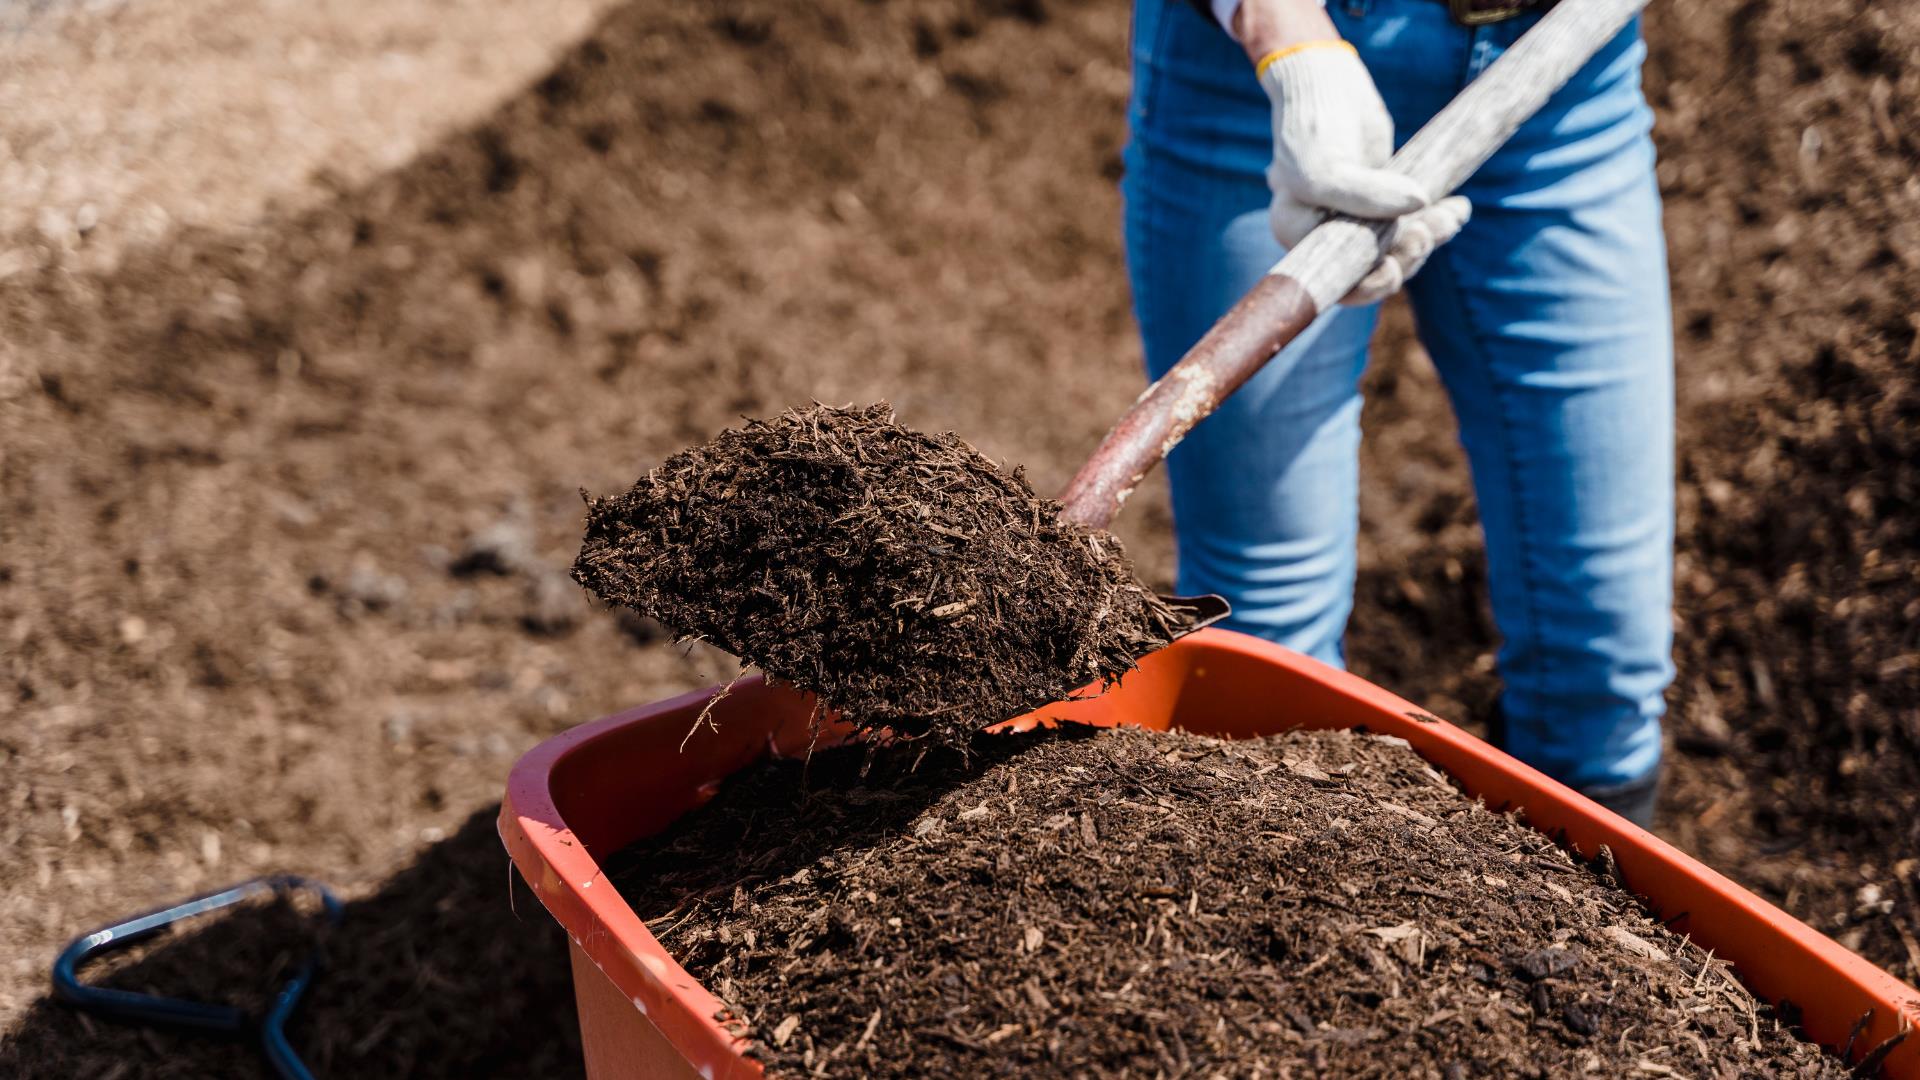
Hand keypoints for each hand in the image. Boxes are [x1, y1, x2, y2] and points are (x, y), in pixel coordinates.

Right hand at [1257, 41, 1470, 304]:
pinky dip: (1437, 219)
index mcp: (1297, 235)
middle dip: (1405, 257)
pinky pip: (1413, 222)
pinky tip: (1458, 208)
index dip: (1367, 286)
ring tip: (1451, 217)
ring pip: (1398, 247)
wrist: (1326, 83)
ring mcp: (1356, 218)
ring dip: (1428, 237)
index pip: (1334, 282)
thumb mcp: (1326, 166)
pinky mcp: (1383, 200)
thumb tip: (1419, 204)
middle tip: (1426, 232)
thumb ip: (1364, 194)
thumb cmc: (1313, 127)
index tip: (1394, 269)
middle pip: (1371, 269)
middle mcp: (1324, 234)